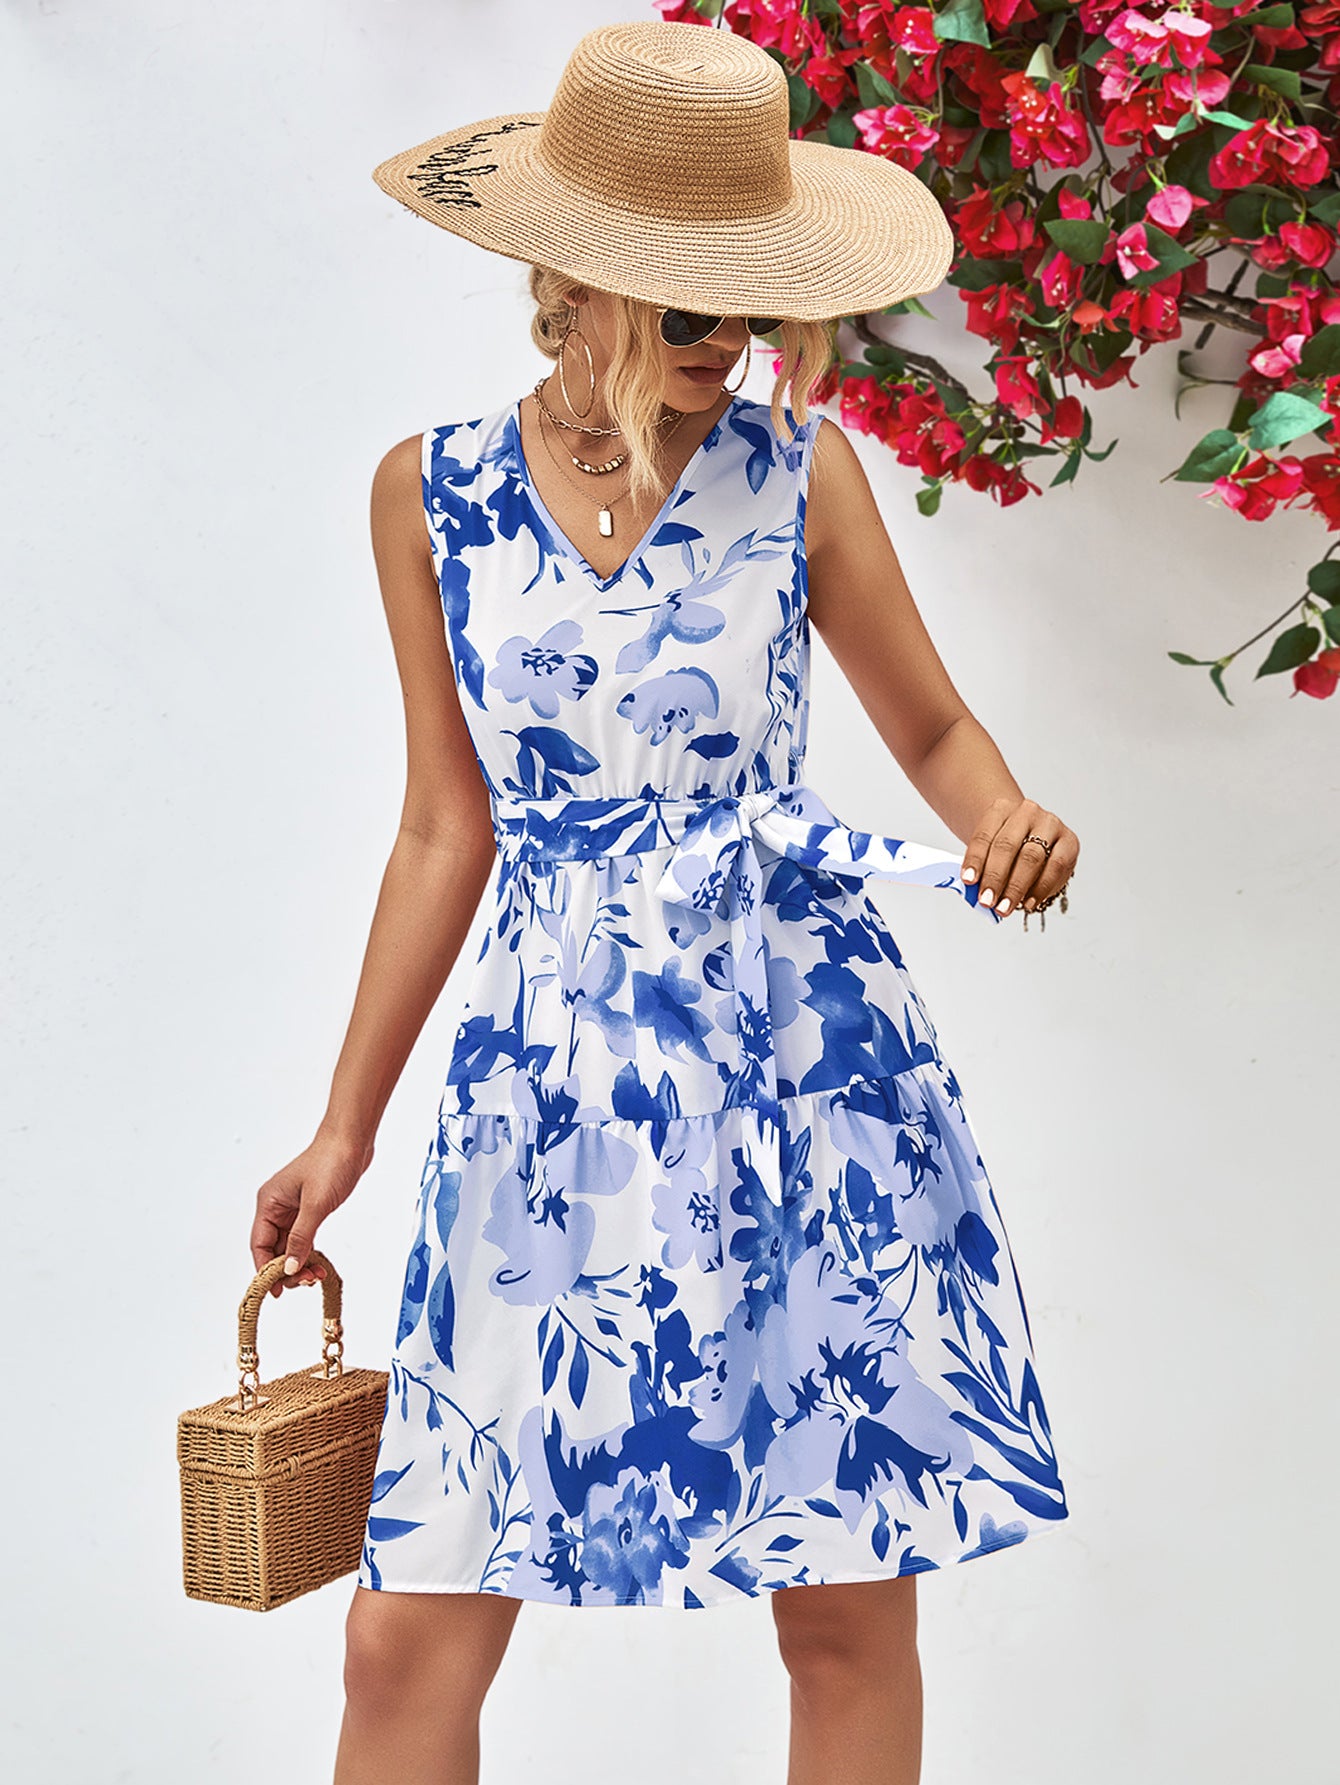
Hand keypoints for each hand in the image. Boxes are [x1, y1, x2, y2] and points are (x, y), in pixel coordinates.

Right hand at [250, 1129, 375, 1296]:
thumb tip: (289, 1267)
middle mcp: (276, 1206)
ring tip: (316, 1275)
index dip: (265, 1270)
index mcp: (269, 1202)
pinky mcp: (308, 1208)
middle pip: (274, 1249)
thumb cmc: (332, 1162)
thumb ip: (301, 1238)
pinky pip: (302, 1237)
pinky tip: (318, 1264)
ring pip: (289, 1245)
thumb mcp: (316, 1204)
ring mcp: (292, 1208)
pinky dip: (309, 1251)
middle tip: (305, 1282)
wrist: (352, 1140)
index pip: (260, 1245)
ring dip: (300, 1262)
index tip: (275, 1291)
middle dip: (287, 1268)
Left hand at [960, 796, 1078, 917]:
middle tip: (987, 901)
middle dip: (996, 877)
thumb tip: (977, 892)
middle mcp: (1026, 812)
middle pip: (1007, 846)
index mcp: (1000, 809)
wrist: (1032, 833)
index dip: (975, 860)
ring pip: (1032, 858)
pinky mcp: (1069, 841)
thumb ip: (983, 867)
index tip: (968, 881)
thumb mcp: (990, 848)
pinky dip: (1041, 888)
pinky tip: (1028, 902)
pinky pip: (1056, 867)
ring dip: (1016, 887)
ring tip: (1004, 907)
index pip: (984, 836)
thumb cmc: (1007, 844)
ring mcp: (1050, 825)